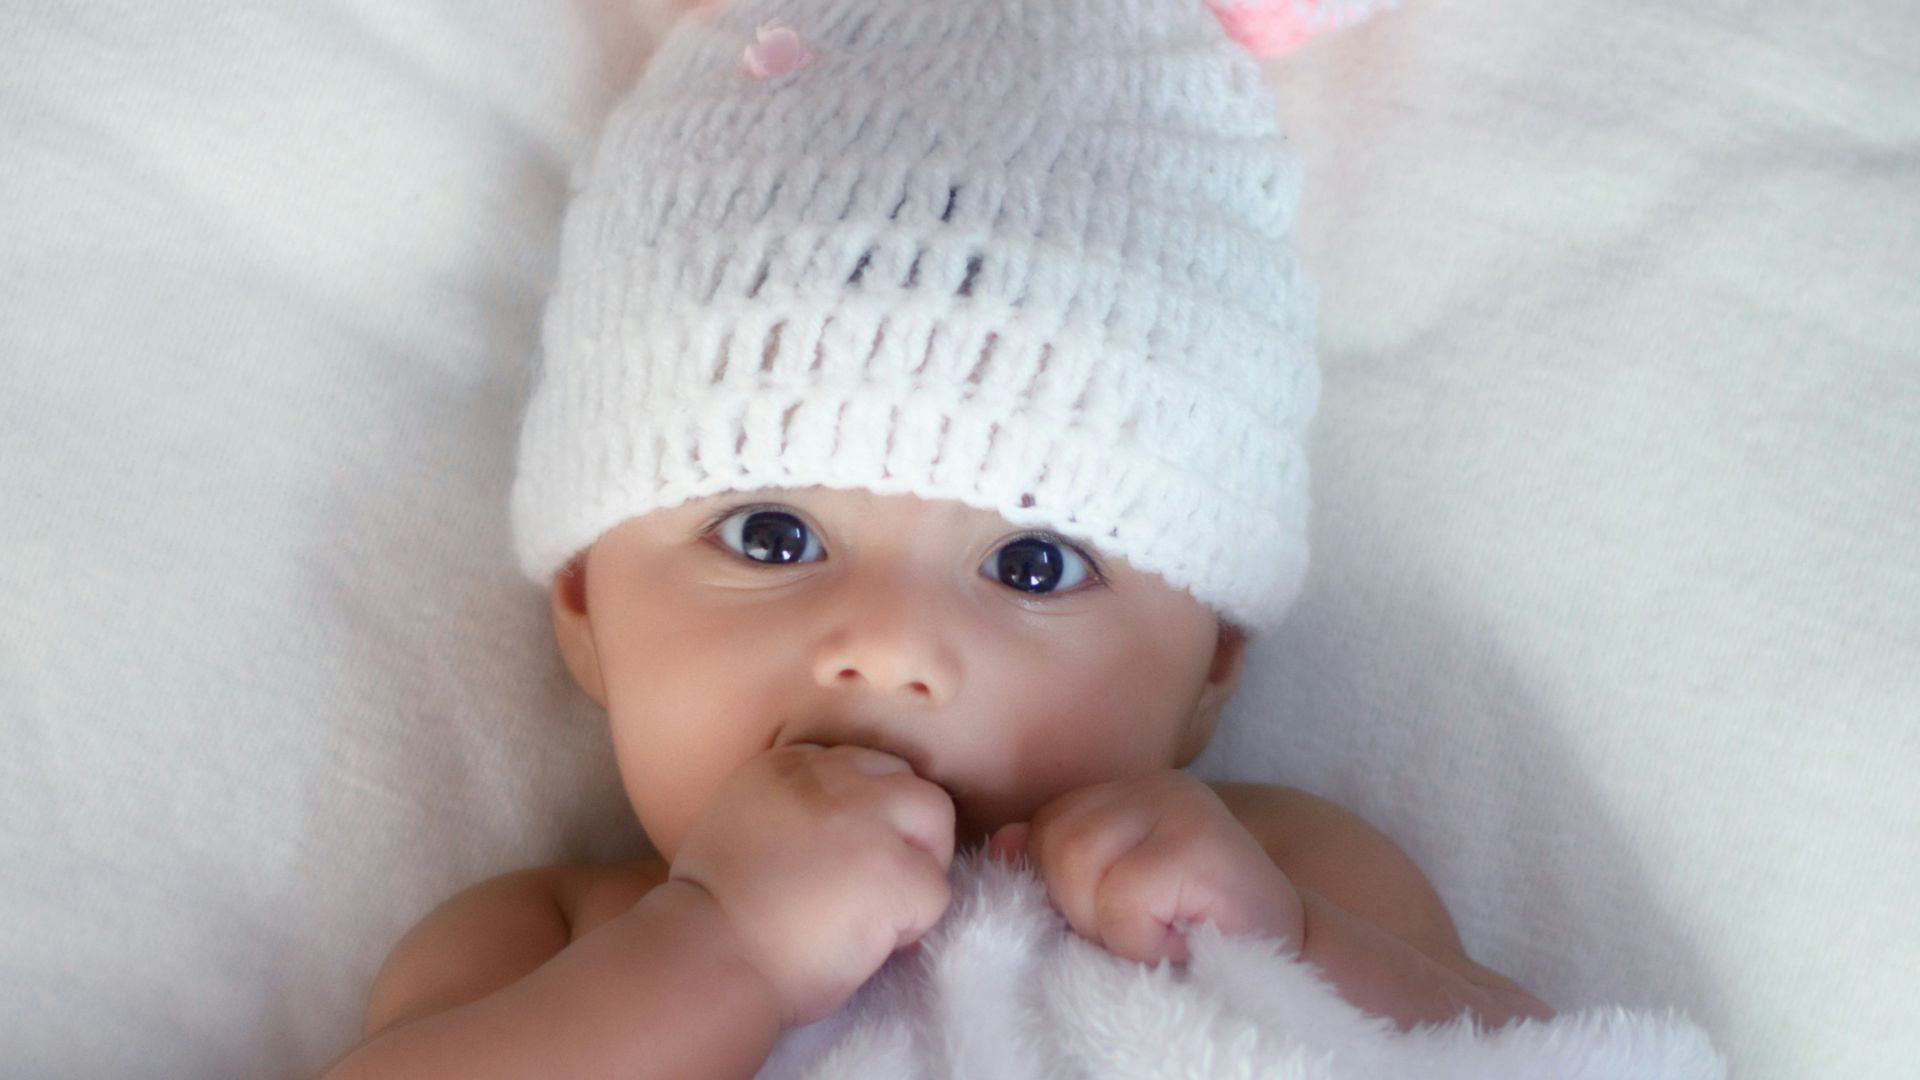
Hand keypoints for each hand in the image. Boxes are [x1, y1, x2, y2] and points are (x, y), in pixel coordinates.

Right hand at [668, 743, 955, 1025]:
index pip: (862, 765)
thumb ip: (790, 807)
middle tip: (879, 883)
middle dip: (906, 830)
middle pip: (907, 781)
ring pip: (937, 817)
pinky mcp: (897, 872)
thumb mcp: (738, 822)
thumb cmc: (710, 914)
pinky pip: (937, 890)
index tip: (847, 857)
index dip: (867, 812)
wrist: (708, 958)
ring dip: (921, 864)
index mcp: (789, 764)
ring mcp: (869, 821)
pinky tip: (876, 942)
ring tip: (886, 908)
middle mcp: (834, 778)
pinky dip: (916, 922)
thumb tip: (840, 829)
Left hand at [989, 770, 1303, 964]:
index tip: (1116, 919)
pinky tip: (1184, 939)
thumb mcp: (1111, 902)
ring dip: (1112, 927)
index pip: (1041, 828)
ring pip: (1076, 866)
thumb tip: (998, 844)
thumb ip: (1056, 868)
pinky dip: (1142, 939)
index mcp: (1123, 794)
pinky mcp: (1199, 841)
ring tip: (1163, 935)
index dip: (1061, 888)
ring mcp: (1178, 804)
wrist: (1297, 966)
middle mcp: (1150, 784)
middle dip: (1081, 908)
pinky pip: (1121, 897)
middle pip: (1052, 843)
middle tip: (1144, 931)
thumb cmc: (1195, 939)